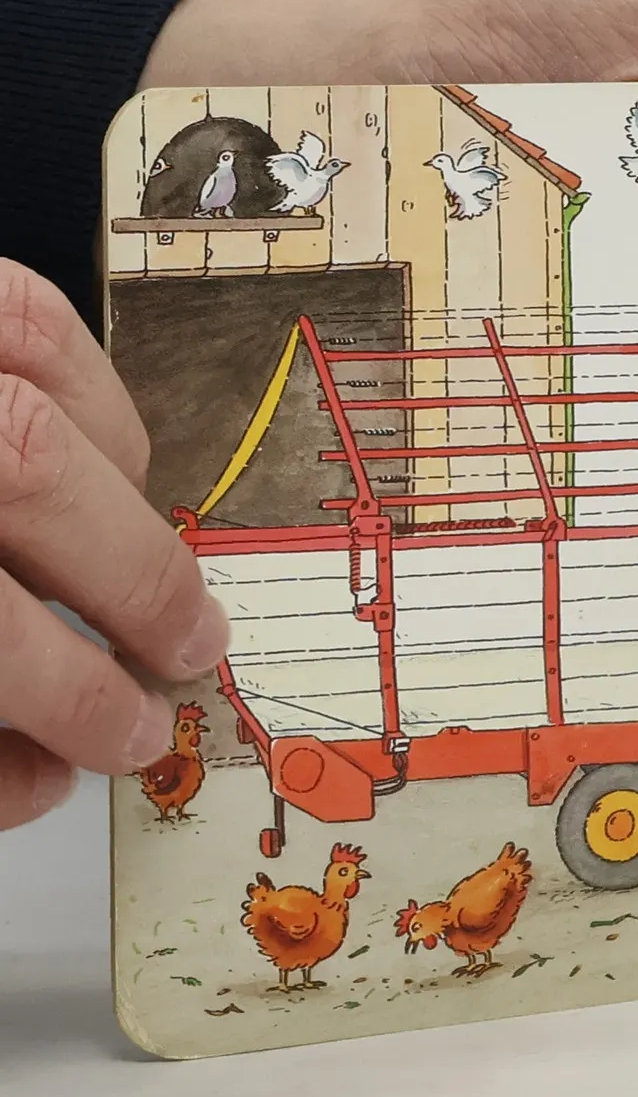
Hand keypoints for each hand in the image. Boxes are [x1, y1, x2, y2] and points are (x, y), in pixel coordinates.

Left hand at [0, 264, 228, 829]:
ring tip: (163, 602)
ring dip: (125, 530)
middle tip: (156, 698)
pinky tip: (112, 465)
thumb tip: (33, 775)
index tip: (63, 775)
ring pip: (37, 424)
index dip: (34, 714)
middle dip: (116, 622)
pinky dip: (96, 399)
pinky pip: (33, 322)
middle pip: (16, 493)